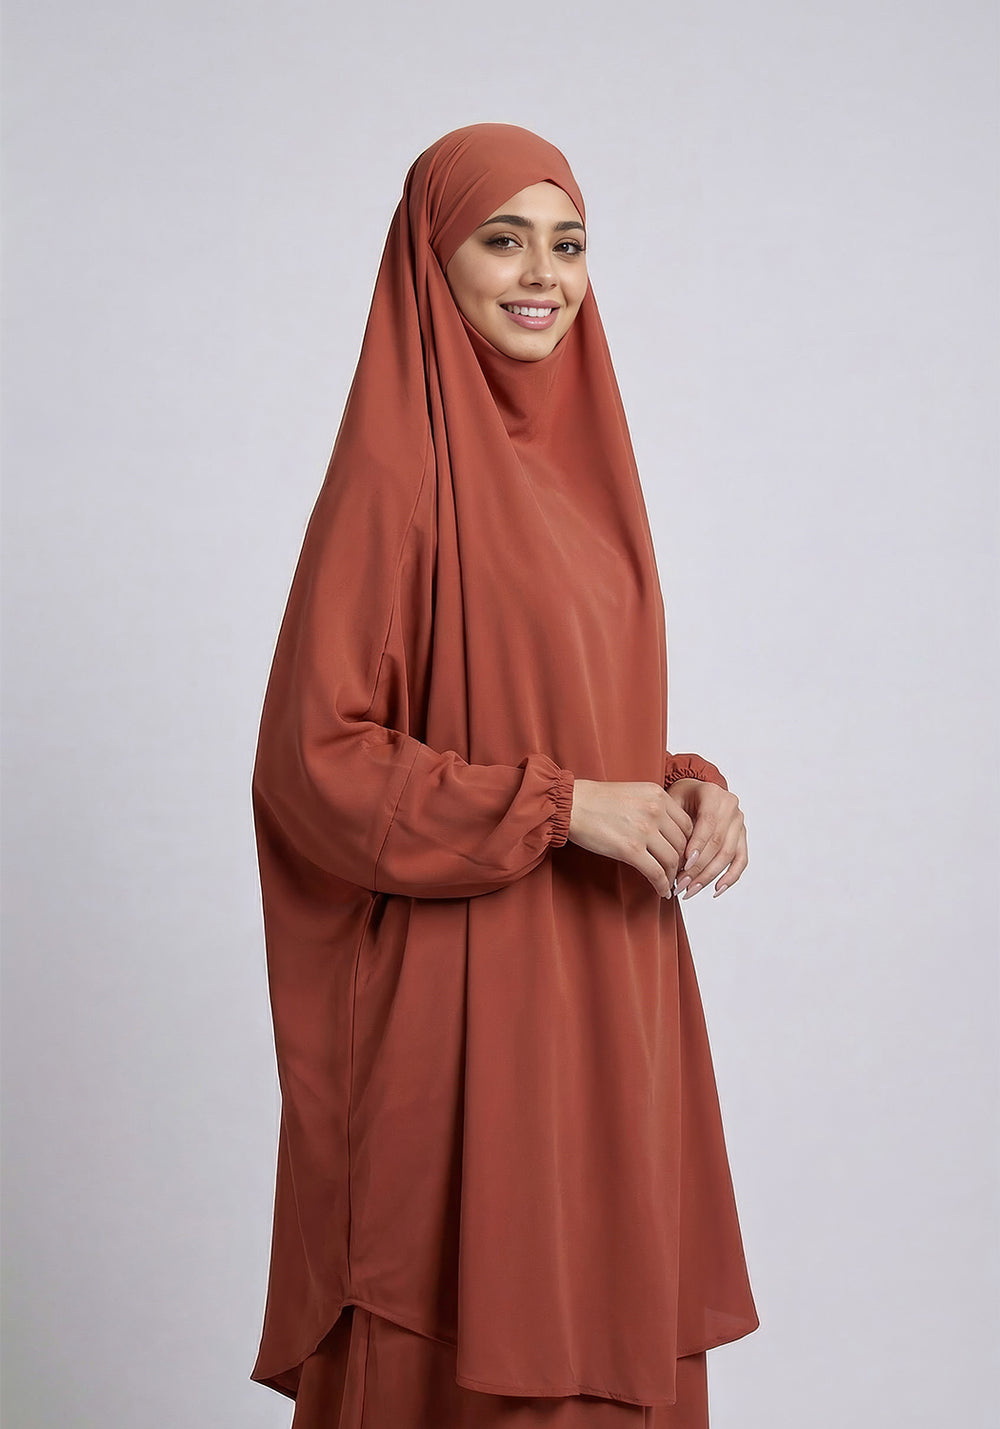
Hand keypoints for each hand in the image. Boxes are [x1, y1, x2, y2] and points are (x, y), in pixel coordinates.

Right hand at [566, 780, 694, 897]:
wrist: (572, 805)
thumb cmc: (596, 800)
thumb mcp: (634, 792)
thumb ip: (654, 807)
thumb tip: (668, 831)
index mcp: (658, 794)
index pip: (687, 824)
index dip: (689, 844)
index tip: (683, 855)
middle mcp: (655, 810)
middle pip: (683, 843)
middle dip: (682, 861)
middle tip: (678, 872)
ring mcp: (644, 830)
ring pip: (672, 859)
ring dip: (673, 875)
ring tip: (669, 882)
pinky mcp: (630, 849)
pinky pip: (656, 872)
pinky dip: (662, 885)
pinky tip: (662, 891)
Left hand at [665, 778, 747, 898]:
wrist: (695, 792)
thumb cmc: (680, 798)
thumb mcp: (671, 800)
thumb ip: (674, 822)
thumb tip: (671, 856)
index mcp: (713, 795)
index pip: (708, 823)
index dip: (697, 846)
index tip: (683, 865)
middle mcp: (731, 808)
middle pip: (718, 843)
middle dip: (699, 867)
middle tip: (681, 884)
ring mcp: (739, 823)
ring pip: (728, 855)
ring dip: (709, 876)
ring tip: (691, 890)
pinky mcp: (742, 837)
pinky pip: (741, 860)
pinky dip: (730, 877)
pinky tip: (716, 890)